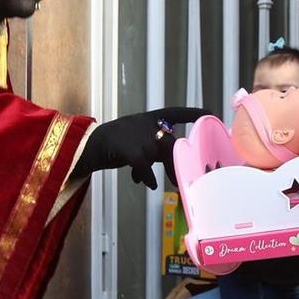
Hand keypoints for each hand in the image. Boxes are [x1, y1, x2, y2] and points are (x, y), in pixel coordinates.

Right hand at [80, 106, 207, 187]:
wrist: (88, 145)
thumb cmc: (115, 145)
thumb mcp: (136, 141)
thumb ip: (151, 152)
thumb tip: (157, 179)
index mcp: (149, 118)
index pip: (176, 112)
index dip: (192, 113)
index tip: (210, 112)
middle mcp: (146, 124)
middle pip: (171, 143)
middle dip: (180, 161)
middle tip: (184, 180)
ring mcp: (137, 136)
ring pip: (160, 155)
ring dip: (166, 171)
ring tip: (164, 184)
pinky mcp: (128, 150)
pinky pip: (144, 165)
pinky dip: (148, 176)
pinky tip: (151, 185)